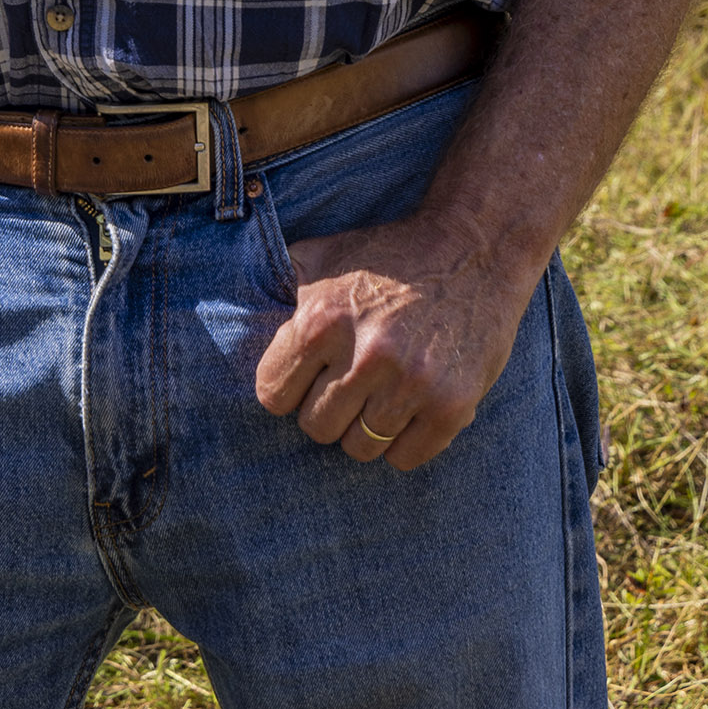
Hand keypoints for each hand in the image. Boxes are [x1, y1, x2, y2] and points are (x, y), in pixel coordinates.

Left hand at [253, 218, 537, 472]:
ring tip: (380, 393)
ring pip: (359, 449)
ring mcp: (411, 385)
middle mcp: (364, 355)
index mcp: (321, 319)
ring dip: (365, 428)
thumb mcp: (323, 257)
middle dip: (327, 407)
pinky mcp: (452, 407)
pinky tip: (409, 407)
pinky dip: (403, 442)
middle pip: (315, 428)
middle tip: (351, 380)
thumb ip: (278, 290)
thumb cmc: (389, 255)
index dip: (287, 386)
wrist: (474, 249)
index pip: (272, 396)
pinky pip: (405, 459)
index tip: (308, 374)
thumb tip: (233, 322)